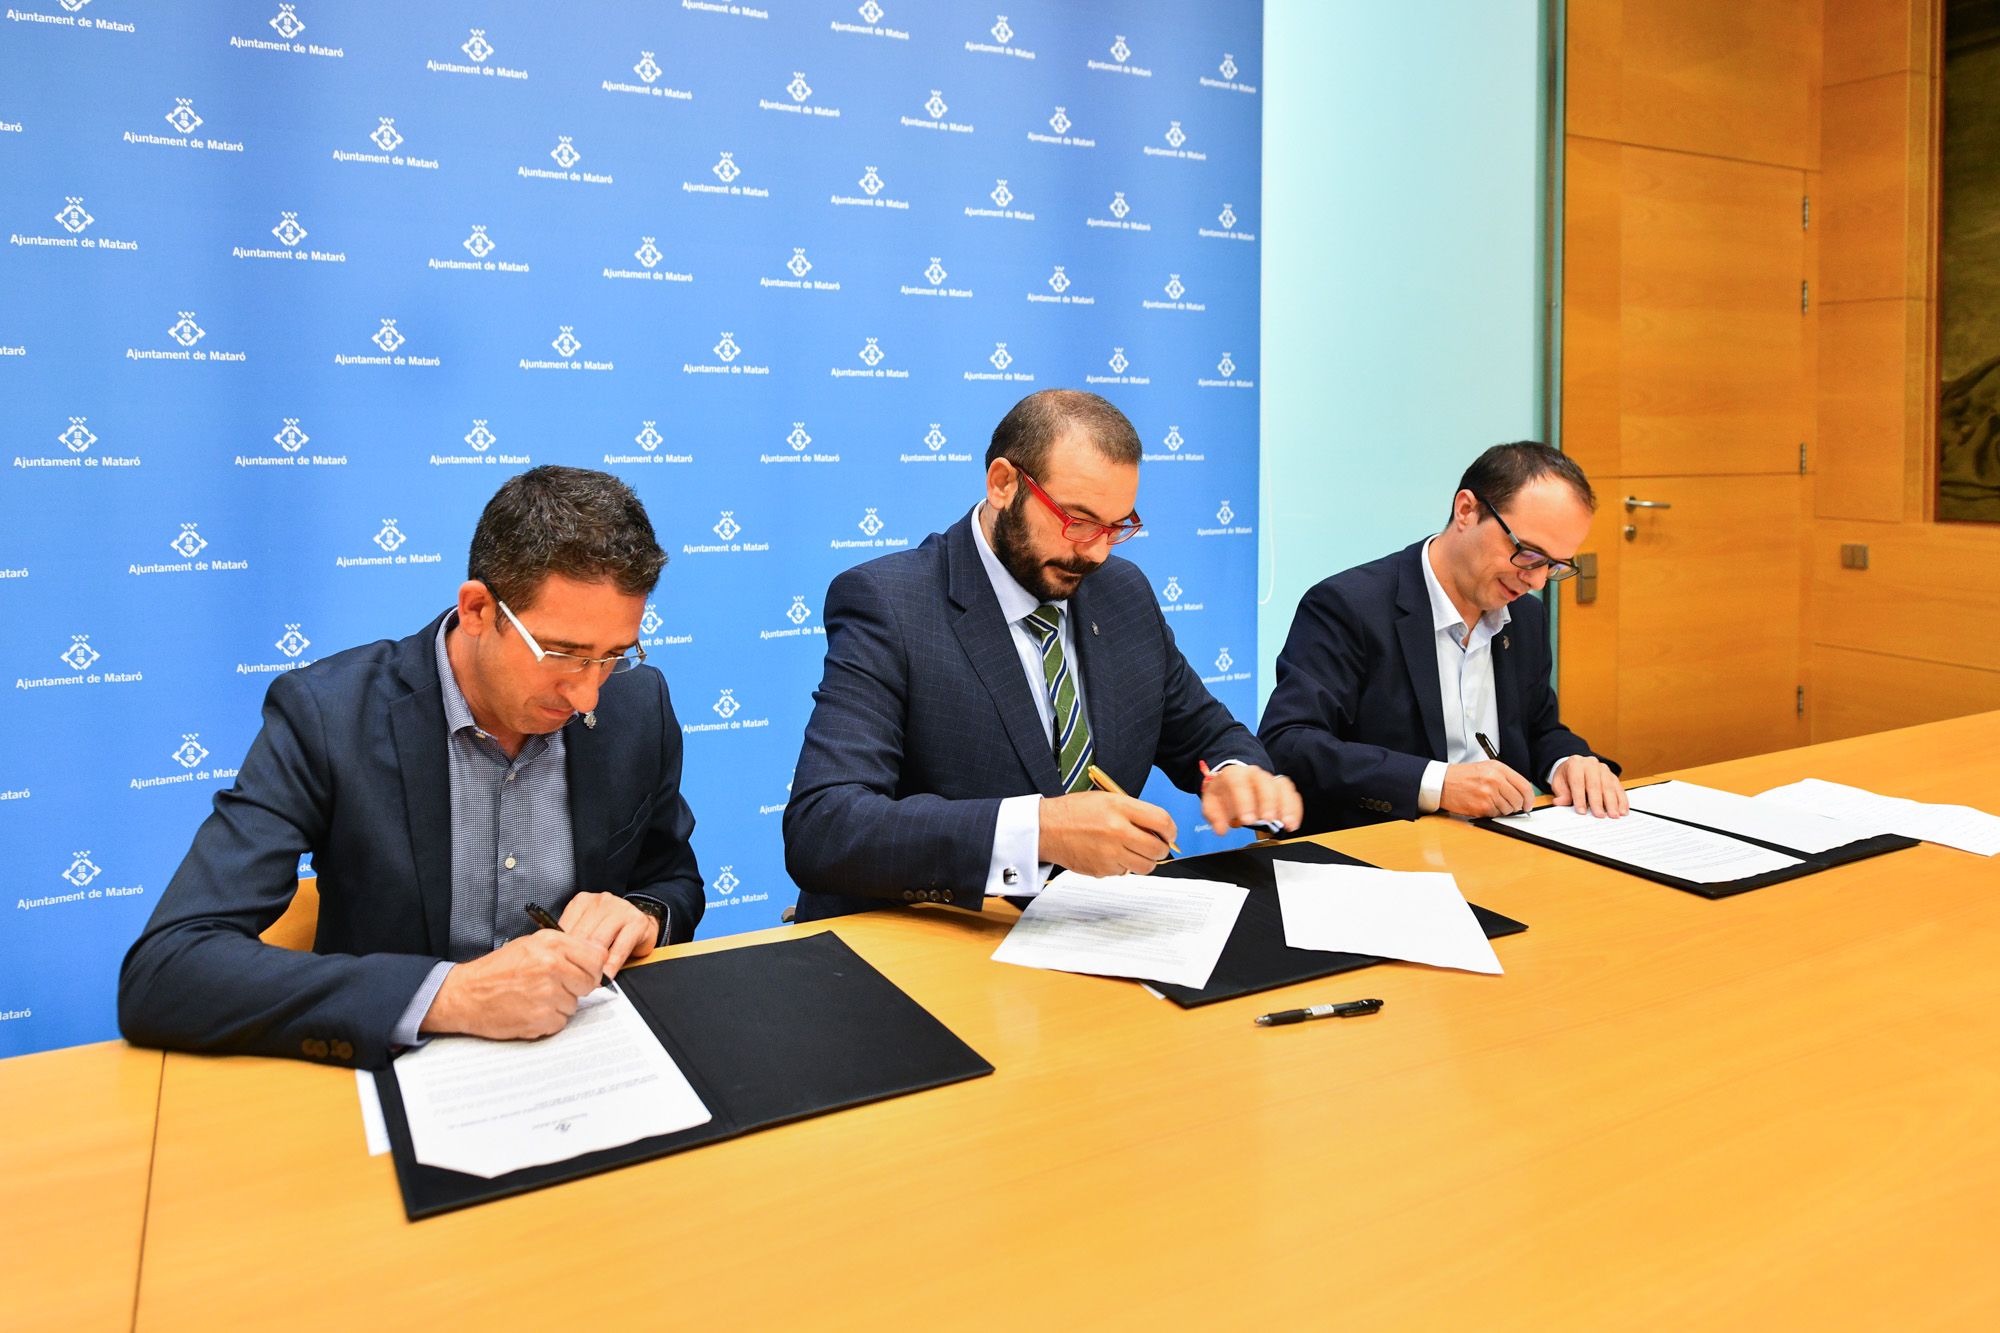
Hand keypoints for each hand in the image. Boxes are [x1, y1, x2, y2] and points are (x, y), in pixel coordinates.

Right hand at [419, 931, 607, 1039]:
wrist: (466, 995)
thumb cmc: (496, 970)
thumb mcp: (531, 945)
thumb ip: (564, 948)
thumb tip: (595, 957)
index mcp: (552, 944)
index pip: (597, 957)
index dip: (591, 967)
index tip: (583, 972)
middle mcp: (552, 967)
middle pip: (590, 983)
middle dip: (576, 987)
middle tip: (554, 986)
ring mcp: (547, 994)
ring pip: (574, 1005)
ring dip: (559, 1004)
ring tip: (535, 997)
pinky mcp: (540, 1019)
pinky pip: (560, 1022)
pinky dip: (548, 1020)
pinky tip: (529, 1010)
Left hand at [558, 891, 658, 977]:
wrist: (643, 920)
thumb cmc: (612, 930)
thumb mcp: (588, 928)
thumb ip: (573, 939)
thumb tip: (556, 961)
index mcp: (583, 902)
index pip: (565, 928)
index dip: (563, 952)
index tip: (561, 970)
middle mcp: (601, 902)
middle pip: (582, 936)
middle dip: (577, 961)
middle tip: (573, 981)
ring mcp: (620, 909)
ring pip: (599, 942)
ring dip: (594, 965)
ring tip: (589, 981)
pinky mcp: (637, 922)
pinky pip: (620, 948)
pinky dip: (612, 965)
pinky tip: (607, 976)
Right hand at [1038, 792, 1177, 876]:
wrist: (1046, 829)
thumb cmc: (1075, 812)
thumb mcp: (1107, 799)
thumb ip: (1134, 812)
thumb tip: (1159, 829)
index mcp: (1121, 808)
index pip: (1162, 822)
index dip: (1171, 830)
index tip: (1168, 834)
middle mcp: (1118, 831)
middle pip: (1158, 849)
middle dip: (1161, 849)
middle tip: (1155, 846)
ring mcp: (1110, 853)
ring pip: (1145, 866)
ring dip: (1145, 860)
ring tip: (1133, 851)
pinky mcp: (1102, 870)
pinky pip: (1124, 872)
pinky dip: (1122, 866)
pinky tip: (1109, 854)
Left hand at [1199, 763, 1302, 834]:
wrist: (1234, 778)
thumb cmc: (1224, 791)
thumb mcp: (1212, 802)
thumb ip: (1214, 816)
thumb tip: (1221, 829)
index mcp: (1235, 775)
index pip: (1239, 784)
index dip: (1245, 801)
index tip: (1248, 820)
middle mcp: (1254, 774)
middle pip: (1265, 783)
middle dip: (1268, 802)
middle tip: (1268, 820)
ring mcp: (1270, 779)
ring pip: (1282, 787)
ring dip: (1287, 806)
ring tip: (1287, 824)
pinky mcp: (1281, 787)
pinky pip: (1292, 794)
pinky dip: (1295, 809)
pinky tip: (1293, 824)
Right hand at [1439, 760, 1536, 817]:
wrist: (1442, 782)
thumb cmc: (1463, 776)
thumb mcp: (1486, 768)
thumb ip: (1505, 777)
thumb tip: (1521, 793)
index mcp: (1498, 768)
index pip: (1524, 786)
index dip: (1529, 798)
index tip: (1528, 804)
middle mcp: (1495, 780)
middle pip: (1518, 800)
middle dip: (1516, 806)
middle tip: (1509, 806)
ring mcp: (1488, 794)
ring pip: (1508, 809)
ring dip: (1503, 810)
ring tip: (1490, 802)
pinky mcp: (1482, 806)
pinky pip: (1495, 814)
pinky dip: (1492, 813)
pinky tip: (1483, 805)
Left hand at [1550, 755, 1627, 817]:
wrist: (1576, 767)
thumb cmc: (1567, 777)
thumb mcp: (1559, 783)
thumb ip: (1561, 793)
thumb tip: (1560, 802)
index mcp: (1575, 764)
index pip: (1578, 782)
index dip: (1579, 798)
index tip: (1582, 812)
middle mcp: (1590, 764)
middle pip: (1595, 784)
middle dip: (1598, 802)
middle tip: (1600, 815)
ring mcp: (1603, 769)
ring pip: (1609, 786)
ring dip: (1612, 802)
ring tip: (1614, 815)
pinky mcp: (1612, 775)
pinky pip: (1618, 788)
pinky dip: (1621, 800)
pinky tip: (1622, 810)